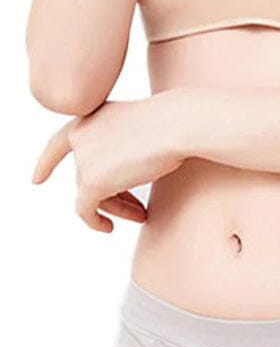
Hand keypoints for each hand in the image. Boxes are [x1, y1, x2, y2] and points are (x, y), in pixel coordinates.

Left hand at [32, 96, 185, 231]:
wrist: (175, 125)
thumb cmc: (169, 125)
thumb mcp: (138, 129)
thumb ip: (119, 147)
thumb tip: (115, 177)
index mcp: (89, 118)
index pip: (59, 143)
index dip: (46, 163)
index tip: (36, 180)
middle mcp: (79, 136)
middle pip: (87, 177)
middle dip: (114, 196)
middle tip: (139, 210)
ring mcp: (83, 159)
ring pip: (92, 194)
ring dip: (117, 208)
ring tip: (141, 215)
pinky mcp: (90, 181)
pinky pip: (85, 210)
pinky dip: (95, 222)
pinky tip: (108, 228)